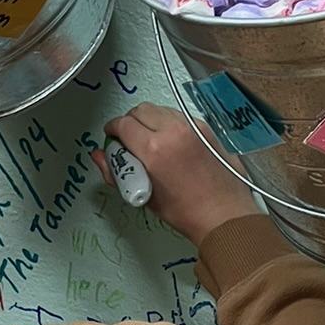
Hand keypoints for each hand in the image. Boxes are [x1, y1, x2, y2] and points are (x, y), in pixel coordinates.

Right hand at [94, 103, 258, 246]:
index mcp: (155, 149)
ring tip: (149, 140)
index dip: (112, 128)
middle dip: (129, 121)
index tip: (112, 136)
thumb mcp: (143, 195)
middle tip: (128, 138)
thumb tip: (100, 157)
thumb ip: (116, 172)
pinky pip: (179, 116)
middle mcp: (174, 132)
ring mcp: (192, 127)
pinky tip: (169, 142)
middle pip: (140, 110)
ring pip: (160, 109)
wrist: (224, 215)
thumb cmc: (188, 211)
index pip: (123, 124)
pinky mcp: (205, 129)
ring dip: (150, 120)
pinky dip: (169, 123)